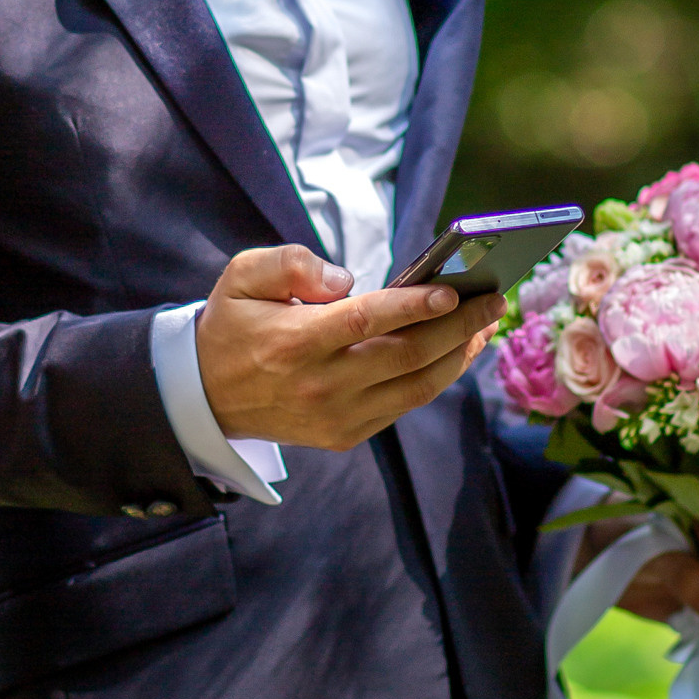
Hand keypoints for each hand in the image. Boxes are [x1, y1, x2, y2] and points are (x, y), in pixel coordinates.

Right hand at [195, 244, 504, 453]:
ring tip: (485, 325)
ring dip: (459, 356)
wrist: (205, 395)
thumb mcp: (242, 276)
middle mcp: (320, 386)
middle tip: (493, 300)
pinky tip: (456, 352)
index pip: (365, 322)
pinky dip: (437, 378)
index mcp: (295, 343)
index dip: (412, 307)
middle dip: (458, 327)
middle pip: (406, 356)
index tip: (452, 292)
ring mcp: (336, 416)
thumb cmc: (233, 324)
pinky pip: (403, 405)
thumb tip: (346, 280)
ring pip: (415, 387)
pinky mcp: (345, 434)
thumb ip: (291, 263)